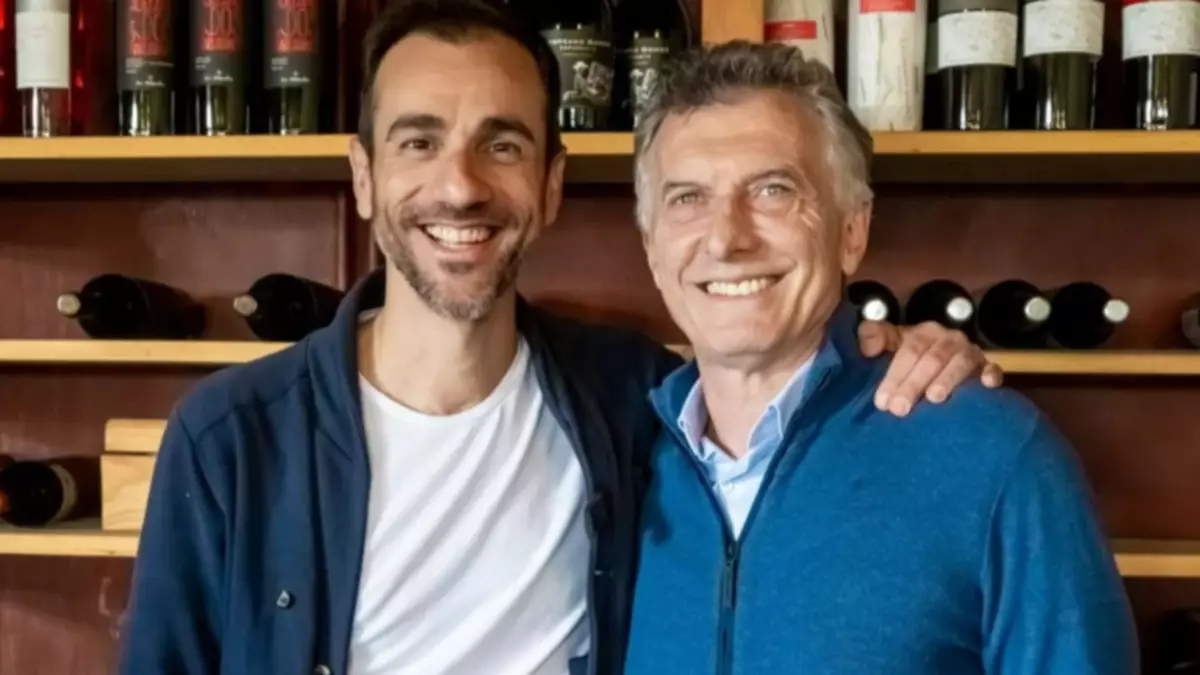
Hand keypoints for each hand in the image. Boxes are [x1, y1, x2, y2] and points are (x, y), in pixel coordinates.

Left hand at [858, 320, 1003, 416]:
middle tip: (899, 409)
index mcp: (923, 333)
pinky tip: (986, 386)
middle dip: (914, 384)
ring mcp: (970, 353)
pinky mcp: (987, 367)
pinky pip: (992, 368)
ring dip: (947, 380)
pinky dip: (990, 375)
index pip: (909, 351)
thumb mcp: (890, 343)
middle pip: (932, 359)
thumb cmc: (909, 356)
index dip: (895, 375)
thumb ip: (873, 337)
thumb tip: (867, 348)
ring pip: (959, 363)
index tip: (882, 402)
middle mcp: (948, 340)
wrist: (941, 359)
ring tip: (934, 399)